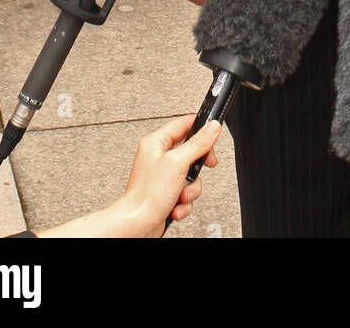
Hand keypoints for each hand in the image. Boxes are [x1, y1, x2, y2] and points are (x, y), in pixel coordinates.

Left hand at [39, 114, 221, 237]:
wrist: (136, 225)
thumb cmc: (147, 195)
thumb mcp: (178, 162)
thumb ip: (198, 143)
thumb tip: (212, 127)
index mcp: (156, 142)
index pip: (184, 124)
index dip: (201, 128)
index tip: (213, 135)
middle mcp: (158, 157)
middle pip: (191, 151)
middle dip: (198, 166)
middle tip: (204, 166)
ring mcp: (163, 176)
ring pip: (190, 175)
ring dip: (191, 189)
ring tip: (182, 195)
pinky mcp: (166, 193)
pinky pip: (185, 192)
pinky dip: (184, 202)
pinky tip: (176, 206)